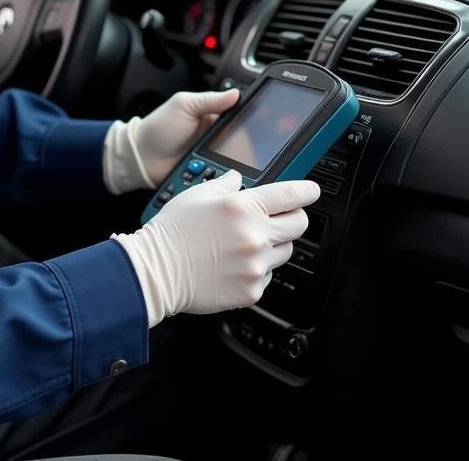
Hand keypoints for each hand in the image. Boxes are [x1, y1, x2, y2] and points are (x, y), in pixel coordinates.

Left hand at [103, 88, 239, 194]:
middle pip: (241, 146)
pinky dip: (224, 180)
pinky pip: (221, 179)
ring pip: (235, 165)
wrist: (139, 156)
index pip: (240, 122)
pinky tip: (226, 179)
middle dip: (246, 151)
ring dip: (236, 166)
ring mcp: (212, 159)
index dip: (250, 126)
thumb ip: (210, 100)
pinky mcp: (206, 177)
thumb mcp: (184, 106)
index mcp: (213, 119)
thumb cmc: (158, 127)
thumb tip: (236, 93)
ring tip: (235, 166)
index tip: (262, 130)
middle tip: (247, 153)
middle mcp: (216, 140)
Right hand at [112, 170, 319, 325]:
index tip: (311, 190)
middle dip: (291, 217)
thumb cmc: (172, 232)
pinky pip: (268, 275)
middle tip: (277, 217)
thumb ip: (224, 184)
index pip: (290, 195)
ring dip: (272, 244)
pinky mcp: (251, 290)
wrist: (156, 271)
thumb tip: (237, 178)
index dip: (306, 191)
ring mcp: (255, 265)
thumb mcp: (195, 195)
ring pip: (285, 251)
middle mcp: (254, 236)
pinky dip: (256, 268)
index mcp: (242, 208)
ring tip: (244, 243)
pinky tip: (234, 263)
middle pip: (298, 225)